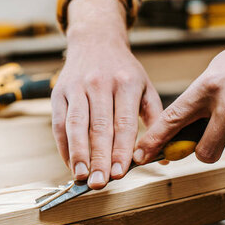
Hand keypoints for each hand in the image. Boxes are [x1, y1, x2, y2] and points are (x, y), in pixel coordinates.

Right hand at [52, 0, 161, 188]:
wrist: (95, 40)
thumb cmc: (124, 70)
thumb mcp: (145, 86)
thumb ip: (155, 118)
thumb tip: (165, 154)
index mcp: (126, 83)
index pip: (124, 122)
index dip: (121, 149)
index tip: (120, 173)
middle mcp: (100, 84)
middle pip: (99, 127)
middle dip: (99, 158)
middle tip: (100, 183)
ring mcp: (77, 87)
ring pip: (76, 126)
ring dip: (78, 154)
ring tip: (81, 178)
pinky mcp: (59, 92)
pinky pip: (59, 123)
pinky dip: (64, 146)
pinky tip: (70, 164)